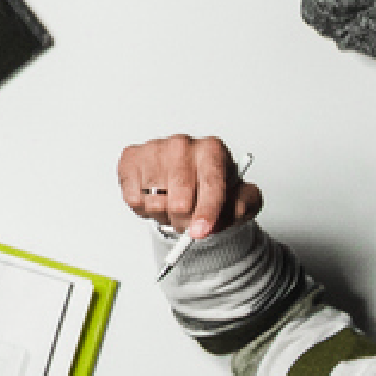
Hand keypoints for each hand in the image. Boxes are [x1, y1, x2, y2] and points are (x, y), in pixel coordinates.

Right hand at [115, 133, 262, 240]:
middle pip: (180, 201)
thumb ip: (244, 204)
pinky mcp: (131, 158)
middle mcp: (182, 144)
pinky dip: (144, 208)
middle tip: (189, 223)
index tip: (201, 231)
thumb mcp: (241, 198)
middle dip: (185, 222)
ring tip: (173, 206)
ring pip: (154, 203)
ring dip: (165, 215)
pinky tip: (155, 197)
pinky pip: (133, 199)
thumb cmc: (215, 186)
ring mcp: (154, 149)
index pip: (210, 184)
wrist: (189, 176)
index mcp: (212, 150)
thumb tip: (234, 209)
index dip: (206, 212)